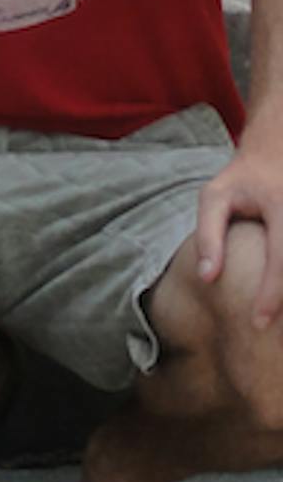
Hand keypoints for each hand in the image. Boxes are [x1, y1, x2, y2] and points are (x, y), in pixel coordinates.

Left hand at [195, 127, 282, 326]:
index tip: (257, 322)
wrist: (277, 153)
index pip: (280, 258)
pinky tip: (282, 304)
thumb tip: (207, 278)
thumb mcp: (214, 196)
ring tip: (278, 326)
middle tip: (266, 328)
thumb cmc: (241, 179)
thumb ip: (209, 235)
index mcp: (280, 205)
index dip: (271, 294)